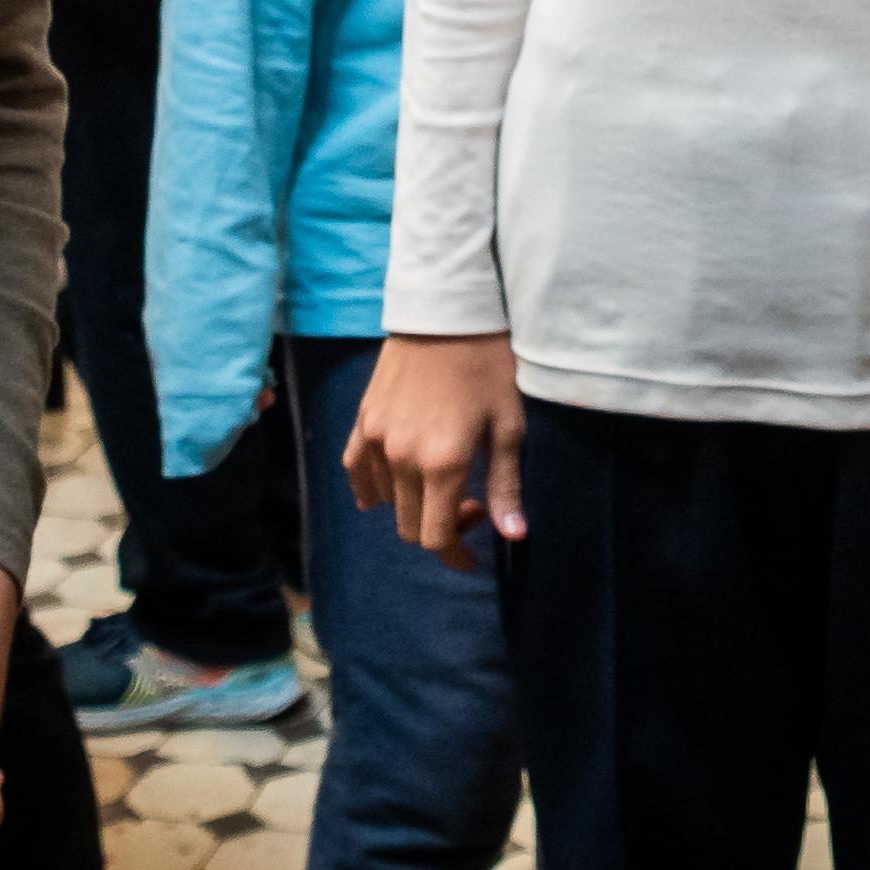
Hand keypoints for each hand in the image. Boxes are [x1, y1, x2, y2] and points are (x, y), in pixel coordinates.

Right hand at [349, 332, 527, 564]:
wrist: (447, 311)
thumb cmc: (488, 367)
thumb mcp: (509, 426)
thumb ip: (505, 485)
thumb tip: (513, 537)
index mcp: (442, 464)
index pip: (437, 536)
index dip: (456, 556)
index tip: (473, 558)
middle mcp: (401, 458)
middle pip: (409, 526)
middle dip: (441, 529)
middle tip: (472, 502)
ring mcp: (376, 439)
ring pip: (385, 501)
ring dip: (412, 507)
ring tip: (441, 482)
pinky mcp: (363, 420)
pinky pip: (356, 469)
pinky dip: (369, 488)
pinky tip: (380, 493)